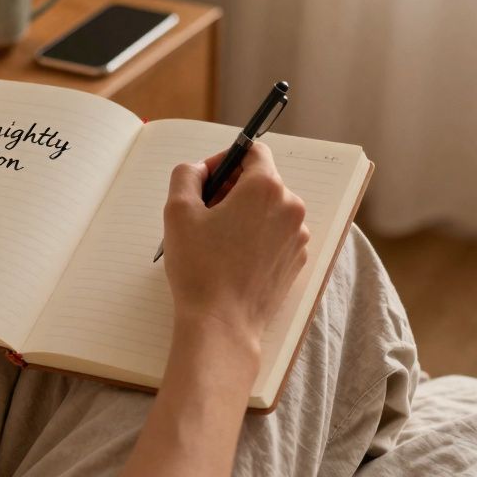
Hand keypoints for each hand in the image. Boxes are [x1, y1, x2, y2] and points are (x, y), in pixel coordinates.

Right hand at [162, 142, 309, 353]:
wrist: (222, 325)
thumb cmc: (200, 268)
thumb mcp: (178, 211)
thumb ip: (186, 175)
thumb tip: (199, 170)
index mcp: (266, 188)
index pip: (253, 152)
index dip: (226, 160)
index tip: (207, 179)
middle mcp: (290, 208)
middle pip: (261, 181)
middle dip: (232, 189)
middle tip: (204, 211)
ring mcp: (297, 237)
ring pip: (269, 209)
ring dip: (244, 213)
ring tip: (216, 238)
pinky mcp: (296, 261)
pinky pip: (276, 234)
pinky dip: (256, 236)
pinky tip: (232, 257)